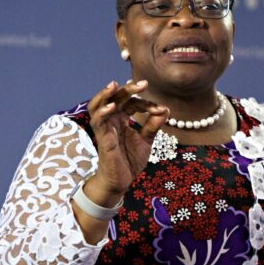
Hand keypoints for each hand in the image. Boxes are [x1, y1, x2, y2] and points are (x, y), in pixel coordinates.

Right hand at [82, 79, 167, 205]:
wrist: (121, 181)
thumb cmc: (130, 160)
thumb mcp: (146, 140)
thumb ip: (153, 125)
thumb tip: (166, 109)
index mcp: (121, 118)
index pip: (132, 103)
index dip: (147, 103)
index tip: (161, 109)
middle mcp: (111, 120)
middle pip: (115, 98)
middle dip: (128, 90)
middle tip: (143, 83)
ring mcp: (104, 128)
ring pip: (98, 105)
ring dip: (105, 94)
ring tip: (114, 85)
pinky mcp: (101, 138)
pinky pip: (98, 122)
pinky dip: (102, 113)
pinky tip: (111, 107)